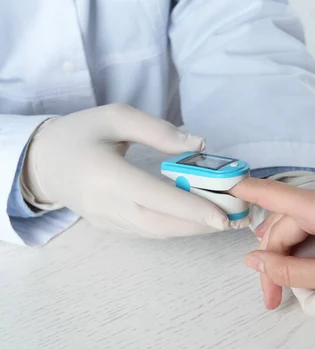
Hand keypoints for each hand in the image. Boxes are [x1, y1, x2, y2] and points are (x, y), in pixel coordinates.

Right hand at [21, 104, 245, 237]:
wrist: (44, 161)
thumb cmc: (82, 133)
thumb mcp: (116, 116)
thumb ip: (158, 130)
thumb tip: (200, 144)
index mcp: (105, 175)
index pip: (154, 197)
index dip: (190, 208)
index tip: (222, 216)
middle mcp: (106, 204)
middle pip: (160, 223)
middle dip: (200, 225)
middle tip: (235, 219)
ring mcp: (107, 220)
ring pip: (156, 232)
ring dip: (192, 229)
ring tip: (224, 220)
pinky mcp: (111, 227)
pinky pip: (148, 232)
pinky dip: (176, 229)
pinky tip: (198, 220)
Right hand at [232, 179, 314, 310]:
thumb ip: (289, 270)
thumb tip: (254, 262)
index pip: (274, 195)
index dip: (247, 192)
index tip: (226, 185)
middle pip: (287, 223)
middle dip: (274, 259)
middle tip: (272, 296)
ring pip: (302, 225)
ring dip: (291, 254)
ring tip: (285, 285)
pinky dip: (308, 245)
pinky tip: (303, 264)